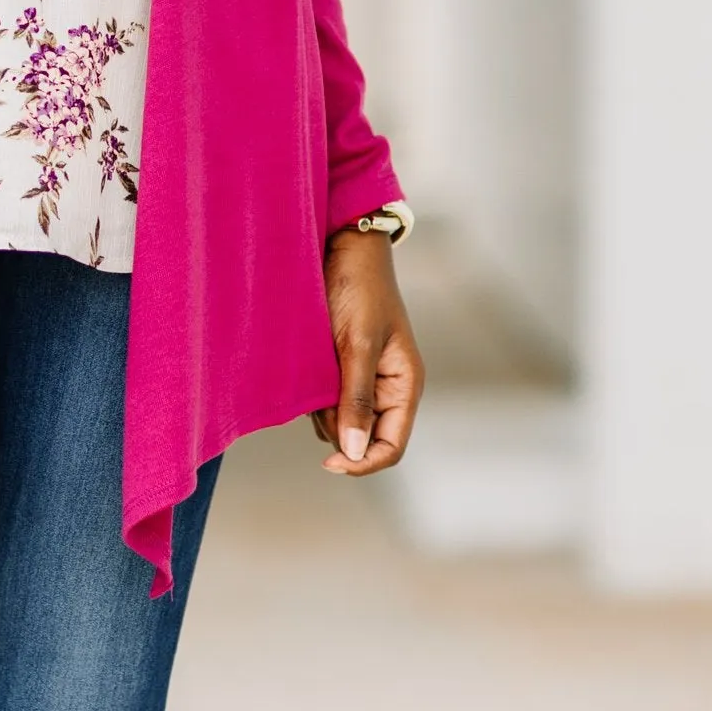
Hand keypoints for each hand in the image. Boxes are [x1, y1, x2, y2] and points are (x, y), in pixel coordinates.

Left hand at [311, 232, 423, 475]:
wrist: (342, 246)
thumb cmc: (358, 289)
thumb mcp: (358, 345)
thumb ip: (356, 399)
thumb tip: (354, 451)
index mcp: (405, 385)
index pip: (392, 447)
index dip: (363, 462)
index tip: (330, 463)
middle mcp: (387, 388)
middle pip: (361, 438)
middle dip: (336, 426)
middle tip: (319, 390)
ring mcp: (362, 379)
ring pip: (337, 421)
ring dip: (321, 408)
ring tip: (315, 368)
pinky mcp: (339, 368)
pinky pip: (324, 400)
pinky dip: (312, 394)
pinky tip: (306, 367)